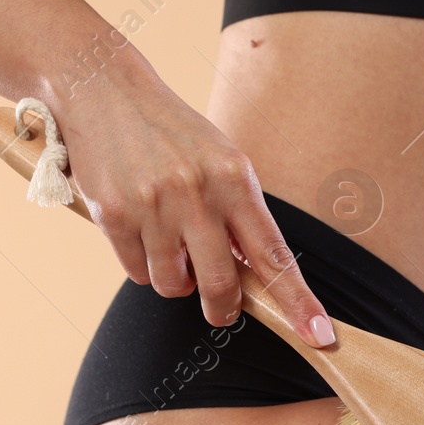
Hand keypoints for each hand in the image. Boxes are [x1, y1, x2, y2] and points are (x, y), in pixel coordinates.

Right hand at [47, 56, 334, 341]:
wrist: (103, 89)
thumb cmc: (173, 133)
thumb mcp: (222, 161)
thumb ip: (241, 216)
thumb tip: (256, 277)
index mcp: (235, 179)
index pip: (274, 255)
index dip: (298, 301)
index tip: (320, 335)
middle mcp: (196, 193)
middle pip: (221, 286)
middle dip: (223, 308)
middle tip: (221, 311)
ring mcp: (152, 205)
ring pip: (172, 285)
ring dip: (174, 278)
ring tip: (168, 241)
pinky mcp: (112, 214)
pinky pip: (136, 270)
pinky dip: (141, 262)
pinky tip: (138, 227)